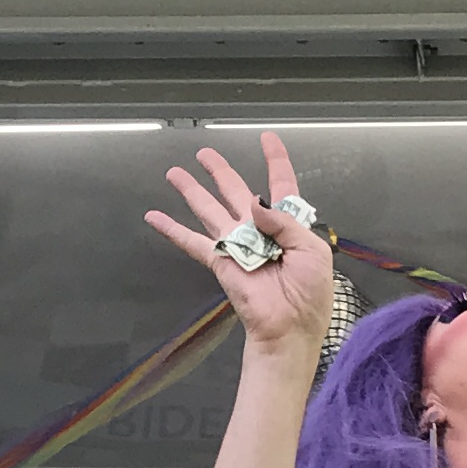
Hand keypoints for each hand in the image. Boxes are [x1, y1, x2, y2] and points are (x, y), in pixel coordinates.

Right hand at [146, 132, 336, 360]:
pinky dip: (172, 229)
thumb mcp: (312, 250)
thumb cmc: (310, 293)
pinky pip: (193, 241)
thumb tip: (254, 202)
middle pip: (236, 190)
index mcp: (289, 224)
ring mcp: (238, 244)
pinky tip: (154, 216)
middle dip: (220, 171)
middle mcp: (260, 230)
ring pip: (210, 209)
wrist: (291, 328)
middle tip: (204, 153)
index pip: (281, 184)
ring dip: (192, 191)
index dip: (275, 160)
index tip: (267, 138)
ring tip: (174, 173)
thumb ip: (285, 221)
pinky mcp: (221, 261)